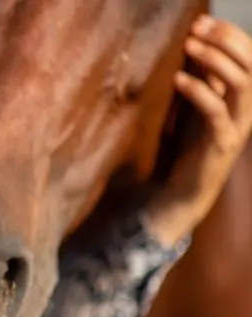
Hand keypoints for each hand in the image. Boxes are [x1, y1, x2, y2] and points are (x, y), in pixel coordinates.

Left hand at [146, 16, 251, 245]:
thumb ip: (206, 80)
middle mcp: (249, 109)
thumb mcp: (200, 106)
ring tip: (190, 46)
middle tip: (199, 27)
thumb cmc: (191, 146)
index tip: (203, 20)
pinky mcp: (222, 142)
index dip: (231, 35)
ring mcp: (239, 126)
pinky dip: (199, 91)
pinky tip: (179, 80)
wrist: (186, 190)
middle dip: (228, 40)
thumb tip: (198, 46)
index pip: (251, 57)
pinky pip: (216, 111)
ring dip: (216, 60)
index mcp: (246, 98)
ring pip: (242, 84)